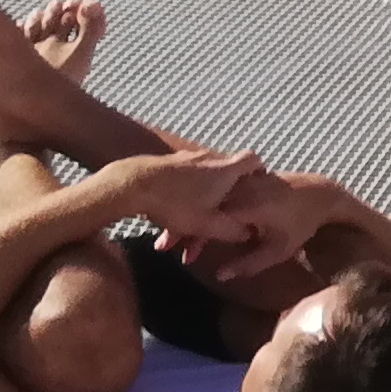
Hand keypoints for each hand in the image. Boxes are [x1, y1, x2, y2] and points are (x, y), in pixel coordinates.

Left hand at [106, 148, 268, 250]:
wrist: (131, 184)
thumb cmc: (174, 204)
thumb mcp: (208, 226)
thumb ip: (232, 230)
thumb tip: (247, 233)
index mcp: (224, 171)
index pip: (252, 160)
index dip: (259, 170)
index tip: (259, 180)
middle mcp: (208, 159)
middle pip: (226, 173)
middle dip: (225, 196)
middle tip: (221, 214)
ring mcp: (186, 158)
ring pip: (201, 181)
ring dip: (197, 203)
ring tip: (183, 227)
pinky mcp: (167, 163)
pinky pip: (182, 180)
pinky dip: (180, 197)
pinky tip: (167, 216)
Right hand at [178, 170, 345, 284]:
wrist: (318, 194)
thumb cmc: (300, 225)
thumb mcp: (278, 250)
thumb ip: (249, 264)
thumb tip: (220, 276)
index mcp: (250, 204)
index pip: (212, 221)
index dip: (194, 239)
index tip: (184, 257)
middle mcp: (241, 187)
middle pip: (202, 207)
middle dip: (181, 226)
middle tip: (162, 247)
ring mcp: (240, 179)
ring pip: (204, 198)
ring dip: (187, 215)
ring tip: (170, 236)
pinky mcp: (240, 176)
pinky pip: (213, 190)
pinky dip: (199, 203)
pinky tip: (186, 218)